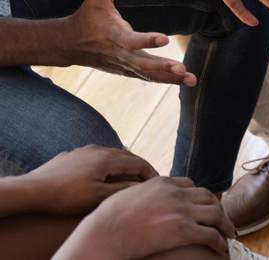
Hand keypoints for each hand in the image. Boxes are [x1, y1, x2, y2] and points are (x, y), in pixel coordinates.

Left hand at [21, 145, 156, 215]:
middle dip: (139, 167)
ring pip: (112, 154)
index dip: (150, 172)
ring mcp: (86, 150)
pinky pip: (98, 156)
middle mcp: (99, 149)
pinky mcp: (74, 154)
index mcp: (108, 158)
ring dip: (124, 164)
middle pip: (127, 155)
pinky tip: (104, 174)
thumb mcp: (97, 197)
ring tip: (129, 177)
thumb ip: (121, 190)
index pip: (138, 162)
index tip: (158, 181)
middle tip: (148, 179)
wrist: (33, 189)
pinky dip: (109, 164)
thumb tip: (141, 187)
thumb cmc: (66, 196)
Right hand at [56, 177, 233, 259]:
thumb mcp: (128, 194)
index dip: (199, 196)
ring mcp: (181, 210)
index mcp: (163, 183)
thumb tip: (140, 196)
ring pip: (215, 213)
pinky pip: (210, 234)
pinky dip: (220, 241)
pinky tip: (223, 249)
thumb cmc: (109, 218)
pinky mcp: (183, 230)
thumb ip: (143, 192)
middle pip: (207, 196)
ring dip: (225, 224)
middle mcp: (176, 193)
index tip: (203, 206)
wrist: (105, 232)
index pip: (190, 184)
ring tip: (229, 233)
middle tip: (223, 219)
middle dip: (218, 207)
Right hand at [67, 0, 196, 85]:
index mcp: (116, 36)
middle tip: (182, 69)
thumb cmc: (87, 16)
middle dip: (164, 68)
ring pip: (150, 74)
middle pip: (145, 65)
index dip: (148, 40)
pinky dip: (166, 80)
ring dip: (171, 78)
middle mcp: (122, 54)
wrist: (70, 44)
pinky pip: (149, 77)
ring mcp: (125, 65)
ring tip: (192, 80)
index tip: (165, 39)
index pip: (133, 40)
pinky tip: (183, 81)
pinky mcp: (127, 71)